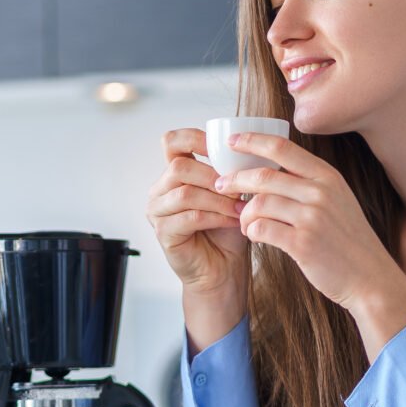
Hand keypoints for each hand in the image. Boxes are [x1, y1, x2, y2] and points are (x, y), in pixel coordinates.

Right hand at [145, 128, 249, 296]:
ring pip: (185, 194)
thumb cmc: (226, 230)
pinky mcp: (163, 233)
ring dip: (218, 200)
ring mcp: (157, 212)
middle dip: (213, 176)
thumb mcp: (232, 194)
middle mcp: (160, 190)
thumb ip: (231, 172)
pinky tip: (234, 221)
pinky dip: (217, 217)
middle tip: (237, 188)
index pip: (172, 142)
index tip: (222, 147)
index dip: (195, 138)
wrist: (222, 268)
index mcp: (174, 174)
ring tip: (240, 208)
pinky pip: (190, 217)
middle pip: (179, 167)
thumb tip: (248, 152)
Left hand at [214, 132, 405, 350]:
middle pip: (263, 176)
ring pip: (259, 204)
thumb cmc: (347, 240)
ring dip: (243, 213)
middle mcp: (320, 192)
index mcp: (327, 177)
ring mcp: (312, 218)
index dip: (252, 140)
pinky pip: (262, 229)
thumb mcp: (337, 200)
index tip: (232, 141)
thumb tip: (267, 171)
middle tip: (220, 186)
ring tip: (244, 222)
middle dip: (235, 179)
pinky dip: (251, 232)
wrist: (370, 277)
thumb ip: (308, 183)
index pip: (282, 147)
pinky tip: (254, 236)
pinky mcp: (303, 244)